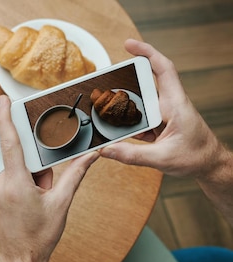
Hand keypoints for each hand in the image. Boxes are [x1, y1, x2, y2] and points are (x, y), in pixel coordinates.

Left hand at [0, 96, 97, 261]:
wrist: (20, 259)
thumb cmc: (40, 235)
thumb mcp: (62, 203)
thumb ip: (75, 174)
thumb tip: (92, 155)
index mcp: (16, 183)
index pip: (9, 142)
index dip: (5, 117)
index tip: (2, 99)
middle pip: (20, 162)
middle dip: (36, 171)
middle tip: (43, 193)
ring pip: (14, 172)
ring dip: (28, 181)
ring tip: (35, 204)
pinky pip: (6, 182)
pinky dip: (18, 187)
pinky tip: (25, 206)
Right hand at [100, 39, 223, 179]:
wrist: (209, 165)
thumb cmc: (195, 157)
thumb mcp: (162, 158)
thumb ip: (132, 155)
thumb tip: (107, 150)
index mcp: (174, 105)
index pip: (162, 70)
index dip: (147, 53)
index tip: (129, 45)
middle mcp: (169, 105)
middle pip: (145, 85)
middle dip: (125, 81)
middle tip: (104, 83)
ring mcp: (165, 115)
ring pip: (140, 103)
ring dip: (125, 107)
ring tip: (107, 110)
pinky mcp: (161, 125)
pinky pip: (140, 119)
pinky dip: (128, 122)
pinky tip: (117, 129)